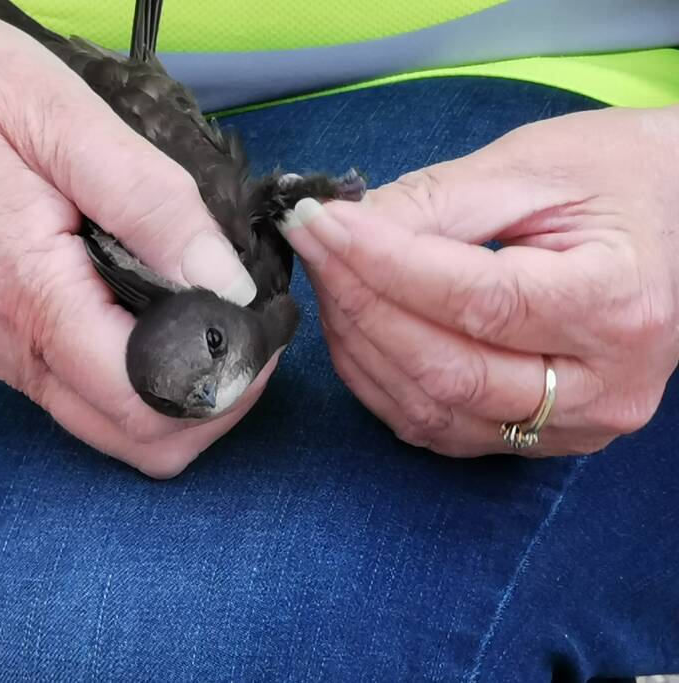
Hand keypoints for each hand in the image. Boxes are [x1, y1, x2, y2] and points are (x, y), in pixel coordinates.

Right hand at [0, 0, 267, 476]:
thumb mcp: (63, 121)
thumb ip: (154, 209)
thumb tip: (229, 286)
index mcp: (30, 298)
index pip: (149, 399)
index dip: (225, 379)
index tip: (262, 326)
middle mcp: (11, 349)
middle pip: (137, 441)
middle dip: (213, 402)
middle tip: (248, 326)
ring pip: (110, 426)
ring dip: (179, 393)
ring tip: (212, 313)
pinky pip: (82, 392)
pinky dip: (138, 375)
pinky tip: (156, 307)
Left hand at [282, 105, 678, 455]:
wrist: (678, 219)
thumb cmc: (619, 178)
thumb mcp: (535, 167)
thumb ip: (437, 202)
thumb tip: (345, 228)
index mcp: (619, 306)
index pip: (477, 300)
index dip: (383, 264)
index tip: (321, 222)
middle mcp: (603, 387)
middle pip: (447, 368)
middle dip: (359, 303)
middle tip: (313, 243)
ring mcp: (572, 426)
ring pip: (432, 407)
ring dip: (359, 343)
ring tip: (329, 277)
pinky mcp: (538, 439)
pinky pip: (435, 425)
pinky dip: (380, 380)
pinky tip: (356, 327)